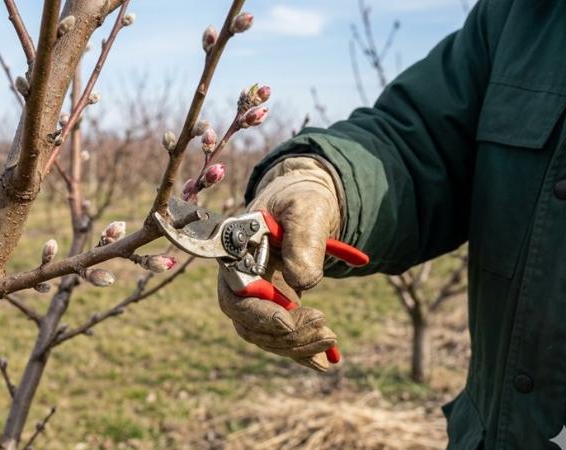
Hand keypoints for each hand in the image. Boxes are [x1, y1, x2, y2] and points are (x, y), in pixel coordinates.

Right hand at [218, 157, 341, 370]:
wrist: (304, 208)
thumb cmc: (299, 201)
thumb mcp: (304, 209)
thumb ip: (303, 239)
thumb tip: (304, 282)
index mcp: (237, 257)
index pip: (235, 297)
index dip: (257, 315)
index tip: (287, 320)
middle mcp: (240, 283)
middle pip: (249, 324)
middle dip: (285, 334)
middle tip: (324, 325)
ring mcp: (256, 299)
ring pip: (266, 337)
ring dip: (298, 344)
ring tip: (331, 335)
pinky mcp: (274, 310)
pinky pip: (282, 339)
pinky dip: (302, 353)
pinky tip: (325, 362)